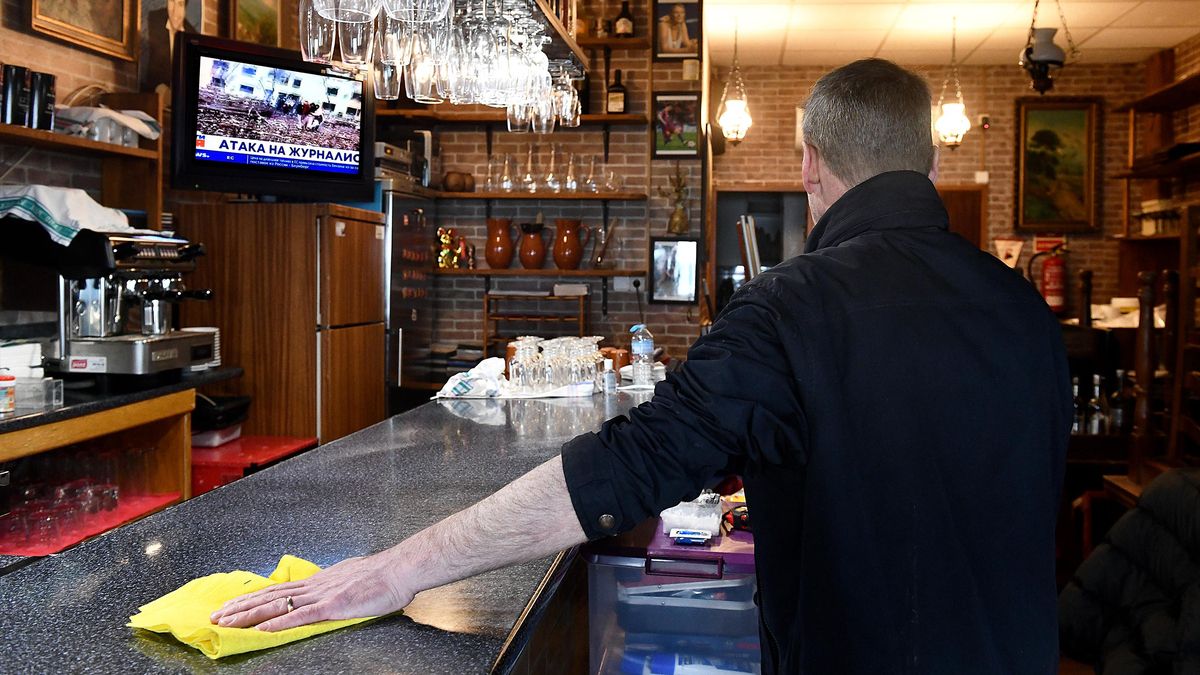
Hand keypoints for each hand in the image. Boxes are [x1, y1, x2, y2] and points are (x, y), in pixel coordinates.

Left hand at [209, 554, 412, 631]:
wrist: (398, 570)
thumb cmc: (381, 576)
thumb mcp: (351, 577)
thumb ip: (335, 585)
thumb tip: (328, 590)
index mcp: (318, 581)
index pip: (278, 590)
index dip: (253, 598)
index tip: (232, 604)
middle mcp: (314, 586)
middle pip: (270, 596)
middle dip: (240, 607)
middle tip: (216, 616)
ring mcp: (322, 595)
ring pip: (278, 605)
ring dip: (250, 614)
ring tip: (228, 622)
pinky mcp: (332, 606)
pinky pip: (300, 617)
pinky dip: (278, 623)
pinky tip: (262, 629)